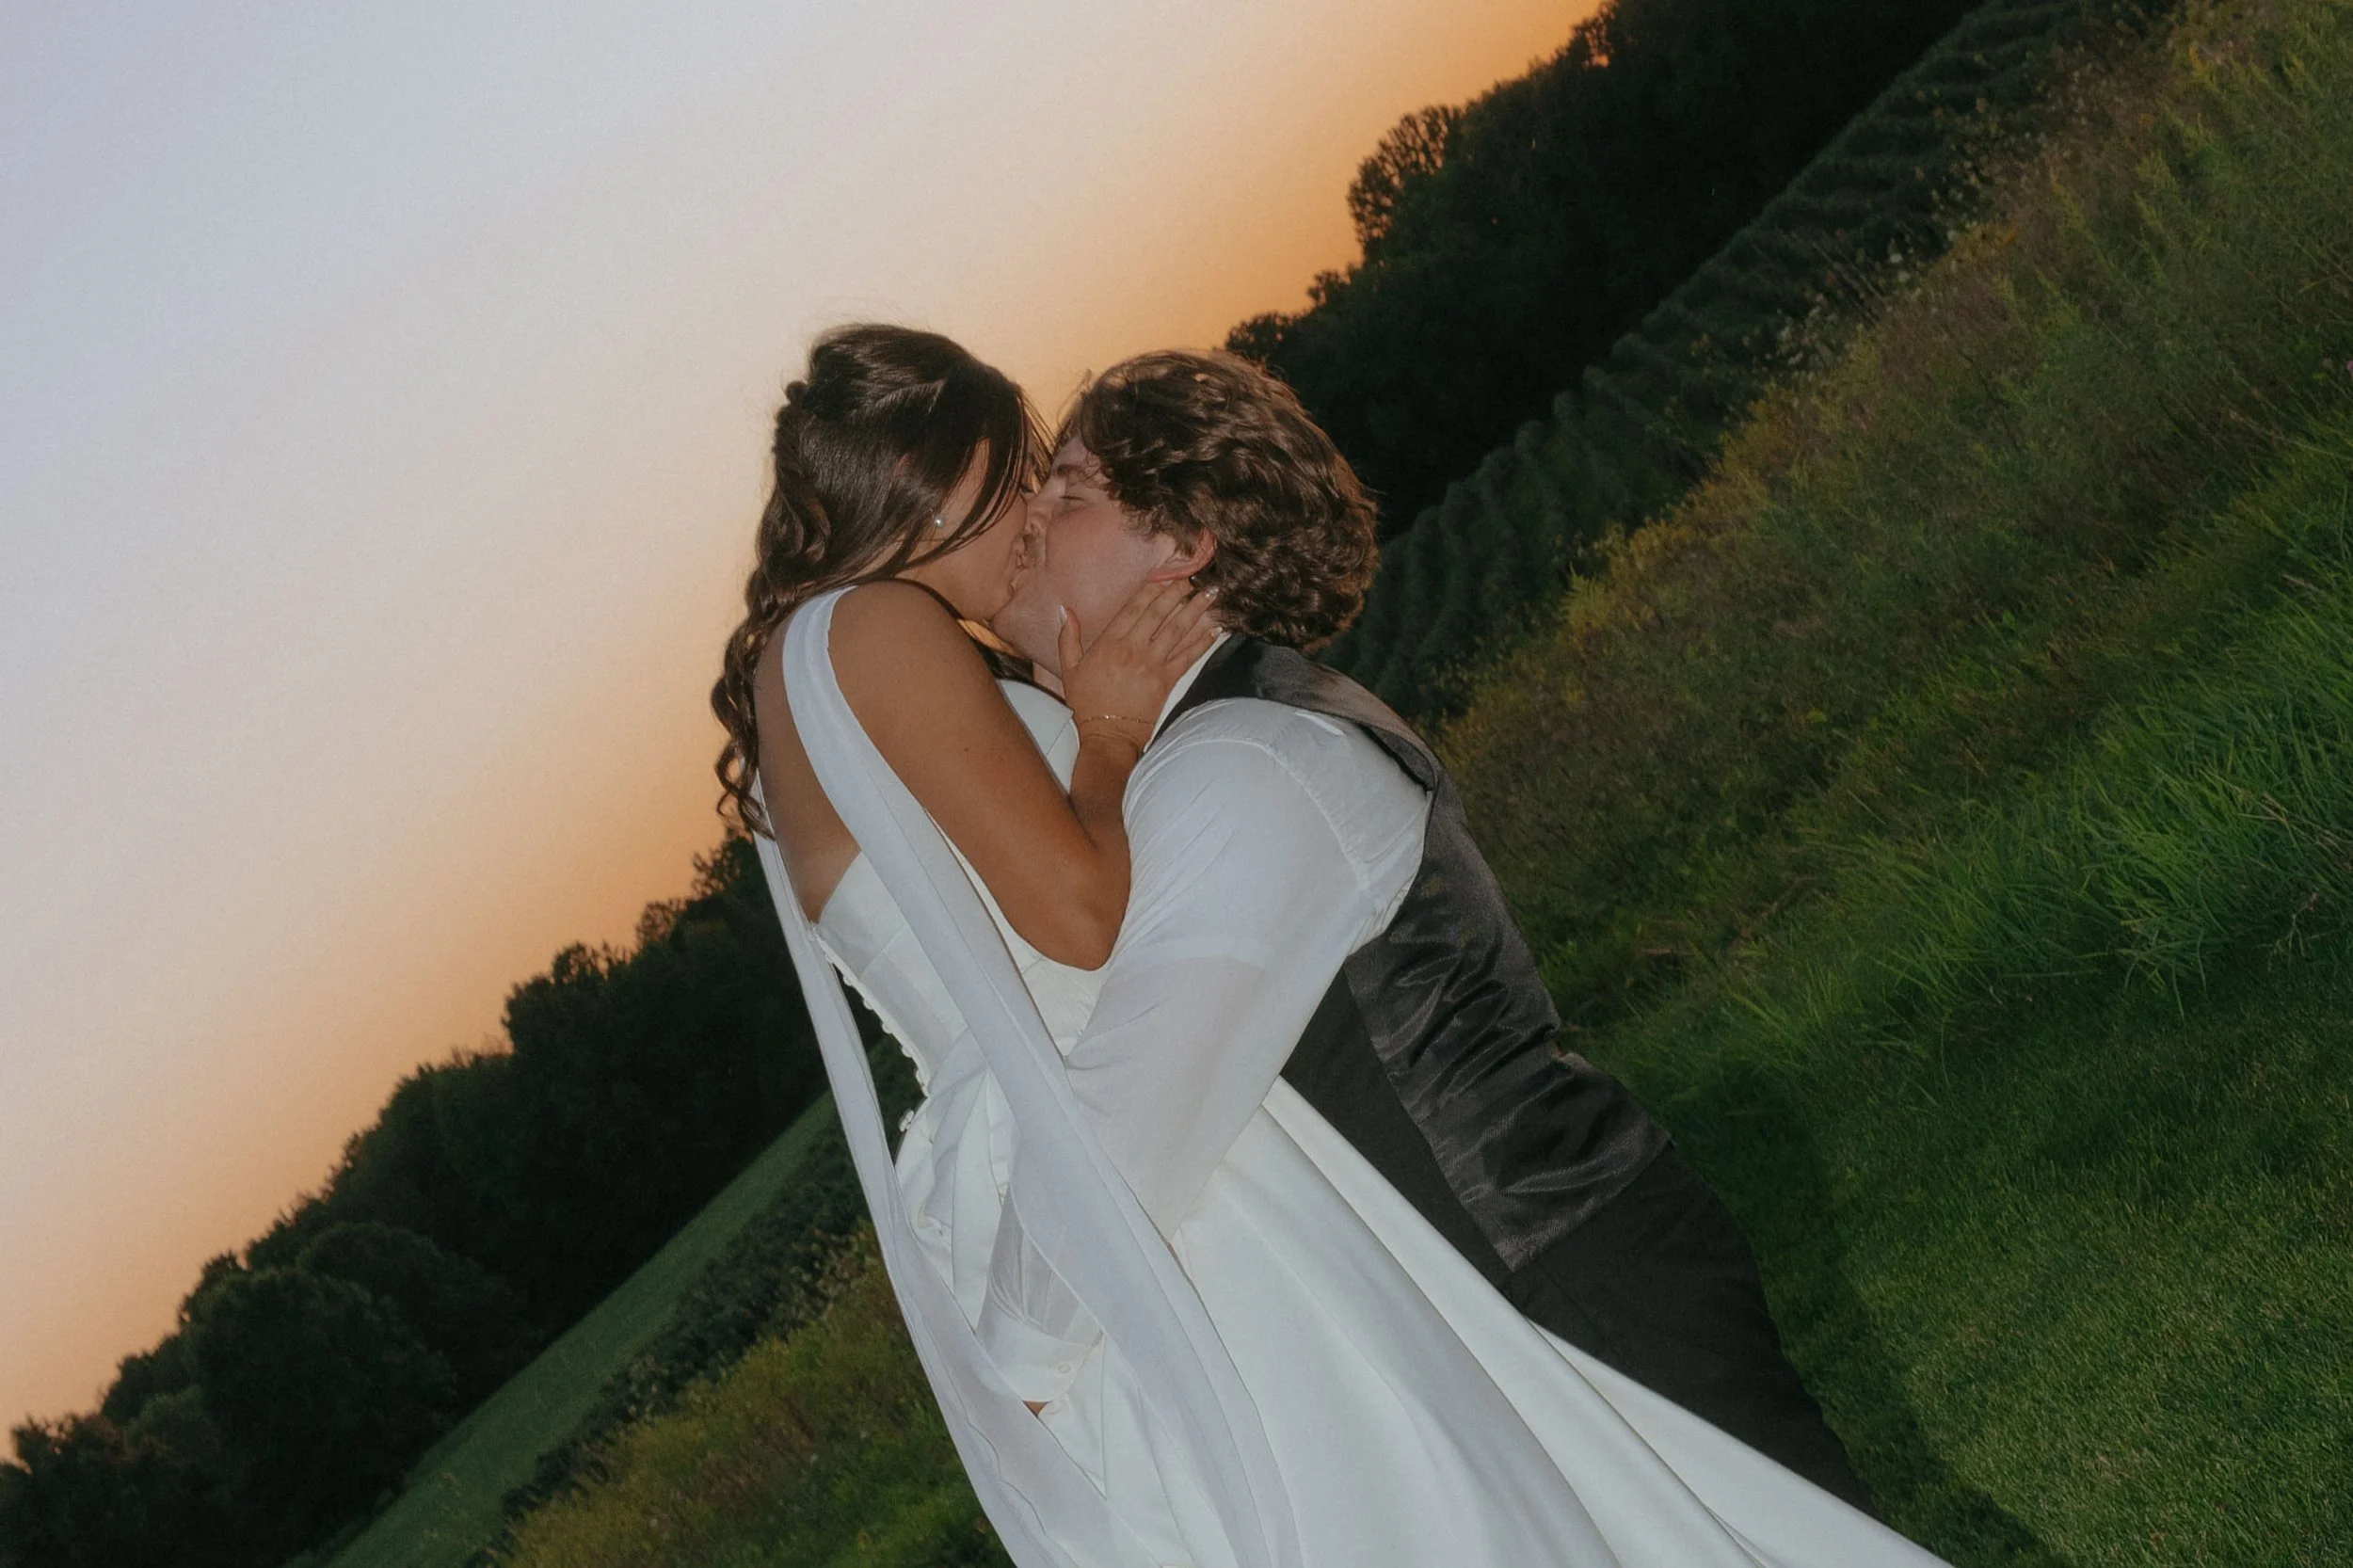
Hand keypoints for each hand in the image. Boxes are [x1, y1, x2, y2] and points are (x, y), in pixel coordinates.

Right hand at [1058, 580, 1216, 747]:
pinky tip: (1215, 628)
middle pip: (1158, 613)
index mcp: (1109, 643)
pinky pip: (1188, 657)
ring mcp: (1151, 665)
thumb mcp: (1069, 668)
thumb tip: (1065, 609)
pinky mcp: (1166, 681)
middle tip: (1193, 576)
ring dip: (1195, 610)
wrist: (1107, 735)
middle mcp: (1132, 649)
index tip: (1165, 574)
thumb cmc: (1086, 702)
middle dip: (1177, 592)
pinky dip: (1202, 642)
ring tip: (1210, 594)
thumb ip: (1068, 637)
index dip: (1151, 589)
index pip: (1133, 608)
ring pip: (1176, 630)